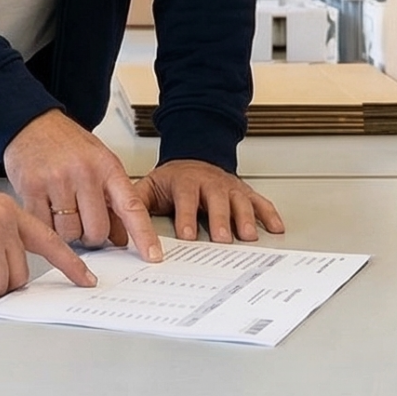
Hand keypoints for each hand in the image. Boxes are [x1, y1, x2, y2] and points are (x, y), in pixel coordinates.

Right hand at [4, 111, 161, 260]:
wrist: (32, 122)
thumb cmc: (68, 144)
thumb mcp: (99, 164)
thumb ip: (113, 199)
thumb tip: (121, 238)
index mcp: (107, 166)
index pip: (131, 207)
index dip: (143, 234)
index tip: (153, 255)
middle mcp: (84, 172)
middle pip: (97, 230)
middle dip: (91, 236)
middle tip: (84, 221)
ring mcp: (57, 180)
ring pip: (70, 234)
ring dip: (67, 232)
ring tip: (62, 209)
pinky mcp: (31, 188)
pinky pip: (45, 227)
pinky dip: (47, 226)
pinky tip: (46, 209)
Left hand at [140, 161, 285, 242]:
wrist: (195, 157)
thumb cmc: (173, 179)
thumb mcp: (152, 184)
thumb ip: (137, 200)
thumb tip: (121, 218)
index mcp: (185, 181)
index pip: (186, 198)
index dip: (187, 216)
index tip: (187, 235)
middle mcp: (210, 183)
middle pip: (217, 201)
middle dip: (219, 220)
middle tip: (222, 239)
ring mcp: (229, 187)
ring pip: (239, 201)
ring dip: (245, 218)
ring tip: (248, 237)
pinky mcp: (244, 192)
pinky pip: (259, 202)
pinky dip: (269, 214)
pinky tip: (275, 228)